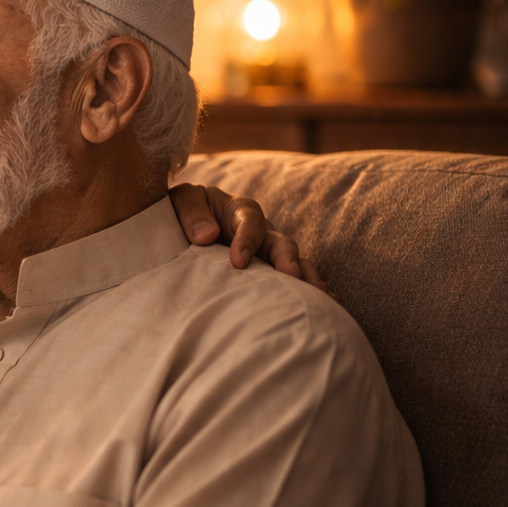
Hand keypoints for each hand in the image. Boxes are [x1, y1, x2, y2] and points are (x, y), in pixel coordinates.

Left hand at [168, 183, 331, 295]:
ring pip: (295, 261)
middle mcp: (262, 230)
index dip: (247, 241)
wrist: (185, 220)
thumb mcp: (182, 201)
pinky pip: (294, 278)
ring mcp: (270, 251)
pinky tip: (325, 305)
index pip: (250, 223)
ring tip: (320, 296)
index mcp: (240, 211)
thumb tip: (207, 235)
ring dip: (306, 277)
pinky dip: (309, 289)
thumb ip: (192, 214)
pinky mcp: (271, 269)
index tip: (238, 263)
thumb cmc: (184, 209)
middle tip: (290, 275)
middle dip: (287, 258)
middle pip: (281, 242)